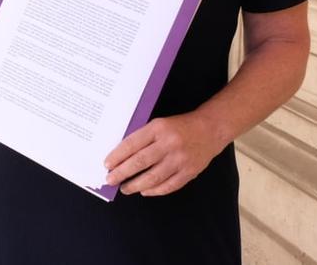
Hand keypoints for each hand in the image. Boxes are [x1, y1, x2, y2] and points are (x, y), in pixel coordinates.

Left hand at [104, 112, 224, 195]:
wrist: (210, 130)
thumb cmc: (179, 127)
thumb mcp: (159, 124)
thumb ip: (143, 137)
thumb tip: (121, 157)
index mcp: (158, 128)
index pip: (132, 144)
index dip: (117, 156)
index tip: (107, 164)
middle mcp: (169, 144)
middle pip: (140, 162)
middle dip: (122, 173)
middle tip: (110, 180)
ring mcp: (180, 159)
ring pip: (153, 177)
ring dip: (136, 185)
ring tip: (125, 188)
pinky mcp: (190, 171)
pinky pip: (169, 185)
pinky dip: (155, 191)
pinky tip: (144, 191)